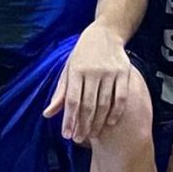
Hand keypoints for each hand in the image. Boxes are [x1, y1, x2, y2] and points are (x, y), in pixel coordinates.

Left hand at [46, 24, 143, 145]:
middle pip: (88, 104)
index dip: (69, 119)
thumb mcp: (68, 69)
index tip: (66, 135)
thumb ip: (60, 92)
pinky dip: (116, 112)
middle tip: (78, 139)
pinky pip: (121, 97)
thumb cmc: (83, 53)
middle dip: (82, 125)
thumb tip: (48, 114)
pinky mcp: (124, 73)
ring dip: (98, 122)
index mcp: (76, 70)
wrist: (106, 32)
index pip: (72, 100)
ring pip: (104, 103)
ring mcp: (110, 72)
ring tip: (92, 135)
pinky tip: (110, 123)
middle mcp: (93, 71)